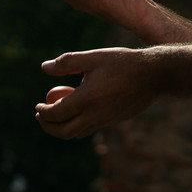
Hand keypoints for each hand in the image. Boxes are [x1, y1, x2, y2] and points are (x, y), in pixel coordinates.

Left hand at [35, 48, 157, 137]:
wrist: (154, 75)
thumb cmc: (123, 62)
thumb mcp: (93, 57)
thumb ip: (67, 62)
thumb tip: (44, 67)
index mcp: (86, 98)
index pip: (56, 114)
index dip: (43, 112)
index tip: (37, 106)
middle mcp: (95, 115)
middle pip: (63, 131)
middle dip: (48, 127)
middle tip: (41, 115)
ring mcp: (105, 121)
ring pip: (77, 134)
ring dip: (62, 128)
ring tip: (57, 115)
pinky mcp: (114, 122)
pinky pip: (90, 129)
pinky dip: (78, 125)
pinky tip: (79, 110)